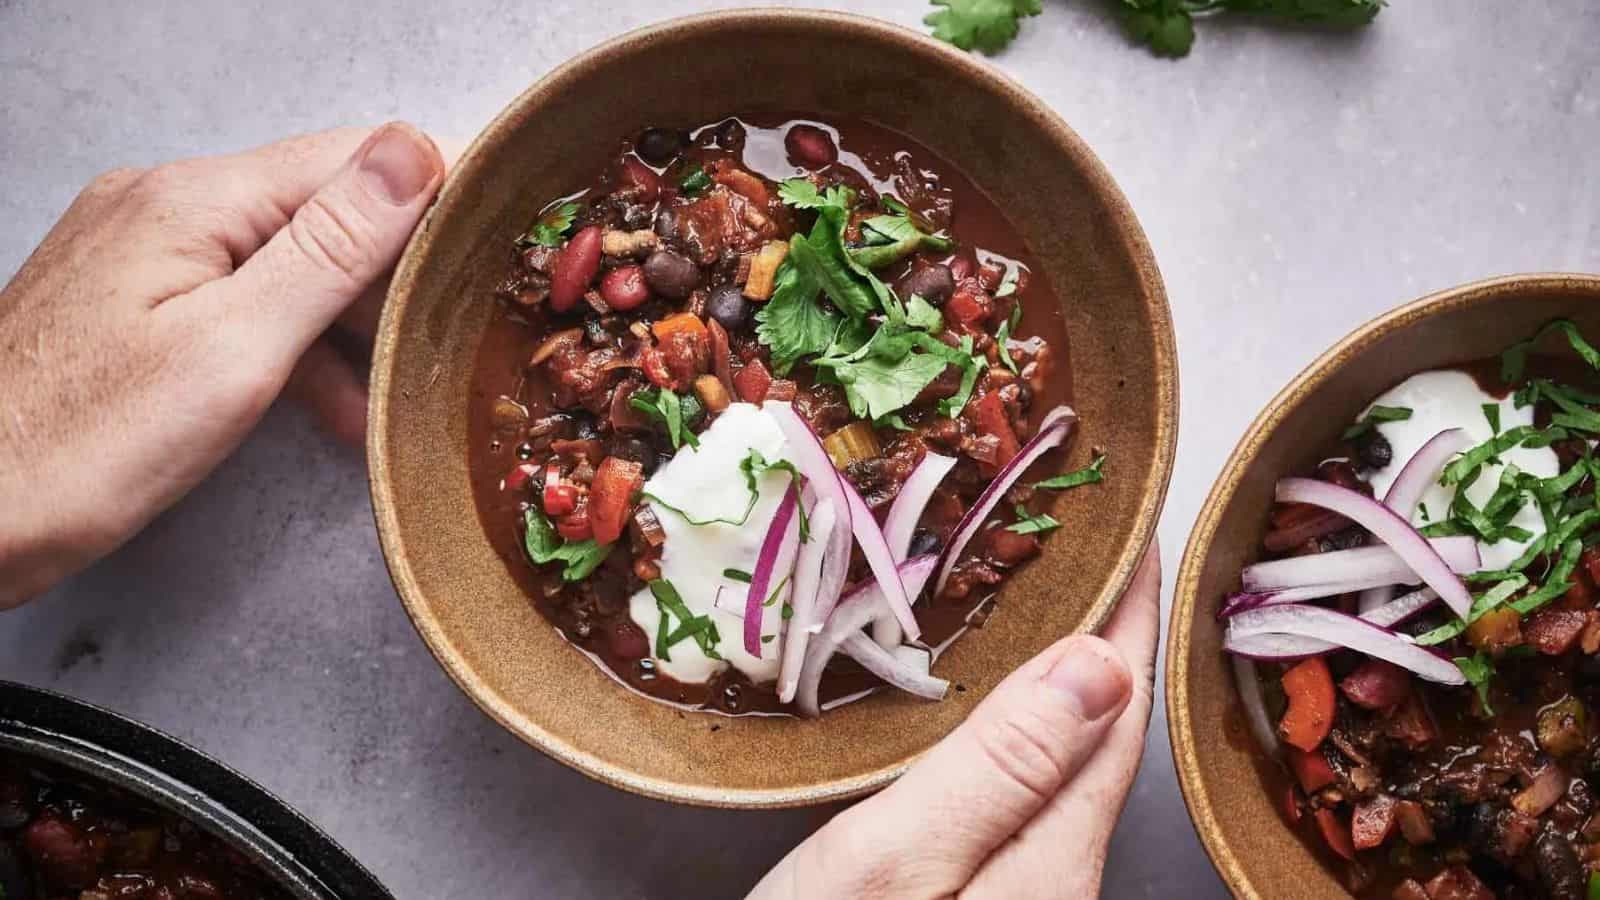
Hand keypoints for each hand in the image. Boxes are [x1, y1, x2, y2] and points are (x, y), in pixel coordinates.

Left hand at [0, 124, 445, 607]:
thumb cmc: (82, 447)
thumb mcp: (236, 349)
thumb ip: (330, 249)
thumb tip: (410, 154)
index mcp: (195, 201)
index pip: (351, 159)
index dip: (429, 202)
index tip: (482, 260)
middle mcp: (164, 206)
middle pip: (318, 211)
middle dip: (387, 278)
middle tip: (440, 349)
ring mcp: (141, 252)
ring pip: (283, 262)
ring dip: (343, 326)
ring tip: (390, 398)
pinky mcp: (131, 302)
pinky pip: (238, 300)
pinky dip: (289, 347)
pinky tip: (327, 408)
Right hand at [751, 544, 1160, 899]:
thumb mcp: (896, 860)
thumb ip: (999, 770)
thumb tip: (1099, 664)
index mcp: (1051, 856)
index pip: (1119, 704)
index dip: (1125, 609)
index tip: (1125, 521)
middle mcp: (1050, 873)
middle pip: (1099, 727)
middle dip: (1094, 627)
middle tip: (1076, 538)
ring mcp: (1012, 886)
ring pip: (1052, 754)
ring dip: (1048, 670)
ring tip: (1025, 595)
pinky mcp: (964, 894)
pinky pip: (1009, 784)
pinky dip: (1002, 721)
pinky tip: (966, 702)